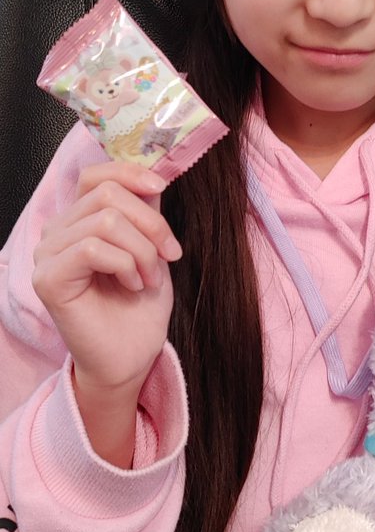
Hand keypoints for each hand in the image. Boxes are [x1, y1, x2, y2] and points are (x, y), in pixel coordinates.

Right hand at [32, 162, 181, 462]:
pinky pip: (92, 248)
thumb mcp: (151, 248)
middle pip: (107, 195)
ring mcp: (48, 255)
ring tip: (149, 277)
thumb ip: (145, 211)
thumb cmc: (139, 307)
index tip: (161, 189)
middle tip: (168, 255)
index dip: (130, 173)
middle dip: (150, 223)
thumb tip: (152, 176)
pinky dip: (124, 264)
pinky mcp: (48, 279)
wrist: (131, 358)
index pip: (95, 175)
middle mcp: (56, 232)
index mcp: (78, 221)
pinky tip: (132, 285)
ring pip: (104, 221)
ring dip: (142, 250)